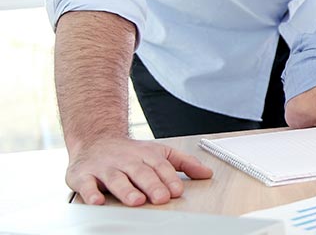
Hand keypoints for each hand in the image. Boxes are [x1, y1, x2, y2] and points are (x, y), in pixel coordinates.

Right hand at [66, 137, 212, 205]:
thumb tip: (207, 173)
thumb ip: (184, 163)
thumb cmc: (131, 152)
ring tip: (136, 201)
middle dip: (152, 185)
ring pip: (116, 179)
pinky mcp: (83, 176)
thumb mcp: (160, 152)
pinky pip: (86, 185)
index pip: (160, 166)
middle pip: (140, 173)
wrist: (95, 139)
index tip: (177, 191)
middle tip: (161, 198)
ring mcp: (104, 168)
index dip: (169, 179)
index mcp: (146, 155)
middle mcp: (126, 161)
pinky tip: (97, 201)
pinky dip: (91, 193)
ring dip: (126, 190)